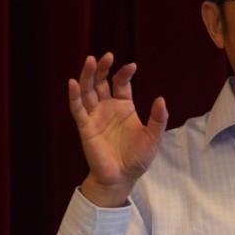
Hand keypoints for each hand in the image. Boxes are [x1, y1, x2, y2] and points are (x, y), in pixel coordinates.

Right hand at [68, 53, 167, 206]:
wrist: (122, 178)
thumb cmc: (137, 158)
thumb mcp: (153, 137)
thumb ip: (158, 119)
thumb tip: (161, 99)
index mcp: (124, 106)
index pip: (121, 83)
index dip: (124, 73)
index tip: (132, 66)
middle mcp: (107, 107)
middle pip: (101, 82)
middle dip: (103, 68)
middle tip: (107, 56)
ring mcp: (95, 116)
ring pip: (87, 91)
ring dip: (87, 75)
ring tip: (90, 60)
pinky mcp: (85, 127)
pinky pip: (77, 109)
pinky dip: (74, 96)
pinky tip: (73, 83)